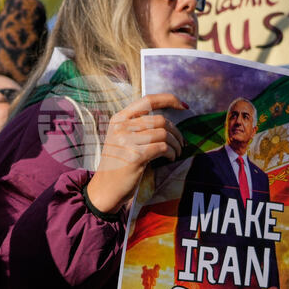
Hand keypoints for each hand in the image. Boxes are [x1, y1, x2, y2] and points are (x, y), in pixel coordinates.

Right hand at [86, 93, 186, 213]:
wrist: (104, 189)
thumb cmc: (117, 164)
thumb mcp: (121, 139)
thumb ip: (137, 127)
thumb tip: (167, 122)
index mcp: (118, 119)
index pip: (148, 100)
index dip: (169, 99)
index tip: (183, 106)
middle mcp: (121, 127)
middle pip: (160, 120)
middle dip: (176, 131)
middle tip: (180, 142)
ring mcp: (126, 141)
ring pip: (163, 134)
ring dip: (175, 144)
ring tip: (176, 152)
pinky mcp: (135, 156)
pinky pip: (162, 148)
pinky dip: (171, 153)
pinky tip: (170, 158)